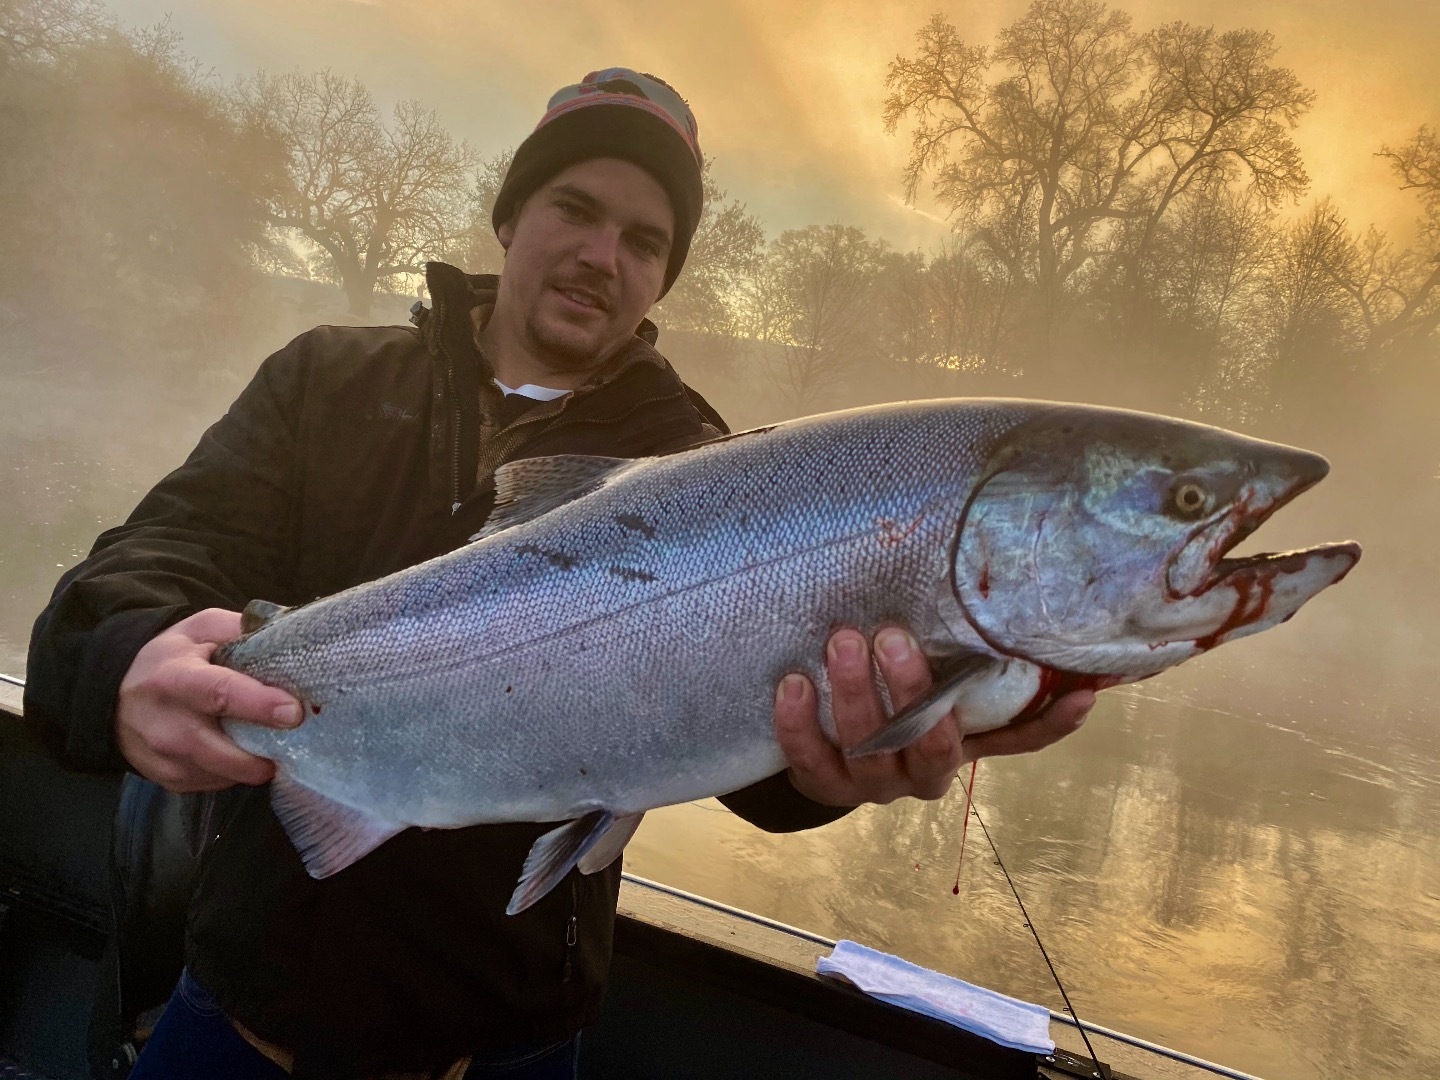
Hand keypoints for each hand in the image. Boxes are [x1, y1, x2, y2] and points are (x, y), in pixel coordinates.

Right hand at [116, 608, 303, 792]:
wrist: (115, 696)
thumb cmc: (170, 658)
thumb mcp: (199, 629)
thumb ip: (239, 629)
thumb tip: (287, 636)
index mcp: (175, 678)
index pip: (219, 693)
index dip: (259, 705)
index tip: (294, 713)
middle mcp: (164, 724)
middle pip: (220, 751)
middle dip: (261, 753)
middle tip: (293, 740)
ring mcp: (163, 757)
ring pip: (222, 774)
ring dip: (253, 765)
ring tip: (271, 744)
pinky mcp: (169, 779)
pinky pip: (215, 783)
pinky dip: (235, 772)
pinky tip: (241, 752)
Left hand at [774, 627, 1092, 806]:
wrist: (826, 758)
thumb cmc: (890, 704)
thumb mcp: (930, 686)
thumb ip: (955, 657)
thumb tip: (997, 592)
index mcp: (962, 748)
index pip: (1017, 741)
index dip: (1052, 725)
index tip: (1082, 693)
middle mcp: (925, 774)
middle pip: (931, 743)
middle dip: (912, 689)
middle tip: (892, 634)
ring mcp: (874, 785)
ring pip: (869, 747)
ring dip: (853, 692)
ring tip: (841, 640)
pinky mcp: (825, 787)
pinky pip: (811, 758)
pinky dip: (799, 722)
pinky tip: (792, 682)